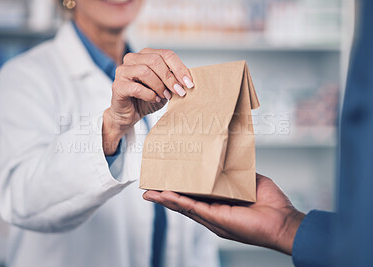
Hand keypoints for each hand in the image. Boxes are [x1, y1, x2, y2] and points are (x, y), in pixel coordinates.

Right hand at [102, 48, 193, 154]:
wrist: (130, 114)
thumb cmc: (147, 98)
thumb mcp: (165, 87)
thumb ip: (174, 79)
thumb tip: (188, 79)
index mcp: (146, 55)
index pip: (166, 54)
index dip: (180, 68)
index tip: (189, 83)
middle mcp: (132, 59)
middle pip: (155, 61)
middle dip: (170, 78)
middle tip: (179, 92)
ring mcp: (123, 71)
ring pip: (145, 71)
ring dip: (159, 86)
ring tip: (165, 96)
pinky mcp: (117, 86)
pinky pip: (136, 87)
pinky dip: (149, 95)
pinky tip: (154, 99)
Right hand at [143, 173, 304, 254]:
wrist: (283, 221)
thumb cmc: (271, 204)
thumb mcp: (250, 181)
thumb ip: (236, 173)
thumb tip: (228, 161)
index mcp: (220, 203)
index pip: (195, 195)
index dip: (180, 188)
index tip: (168, 179)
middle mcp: (213, 212)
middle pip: (184, 203)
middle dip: (166, 195)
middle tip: (151, 187)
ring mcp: (213, 217)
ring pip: (183, 206)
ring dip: (166, 199)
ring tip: (150, 192)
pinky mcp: (216, 218)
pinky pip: (193, 208)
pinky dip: (178, 202)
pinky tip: (166, 196)